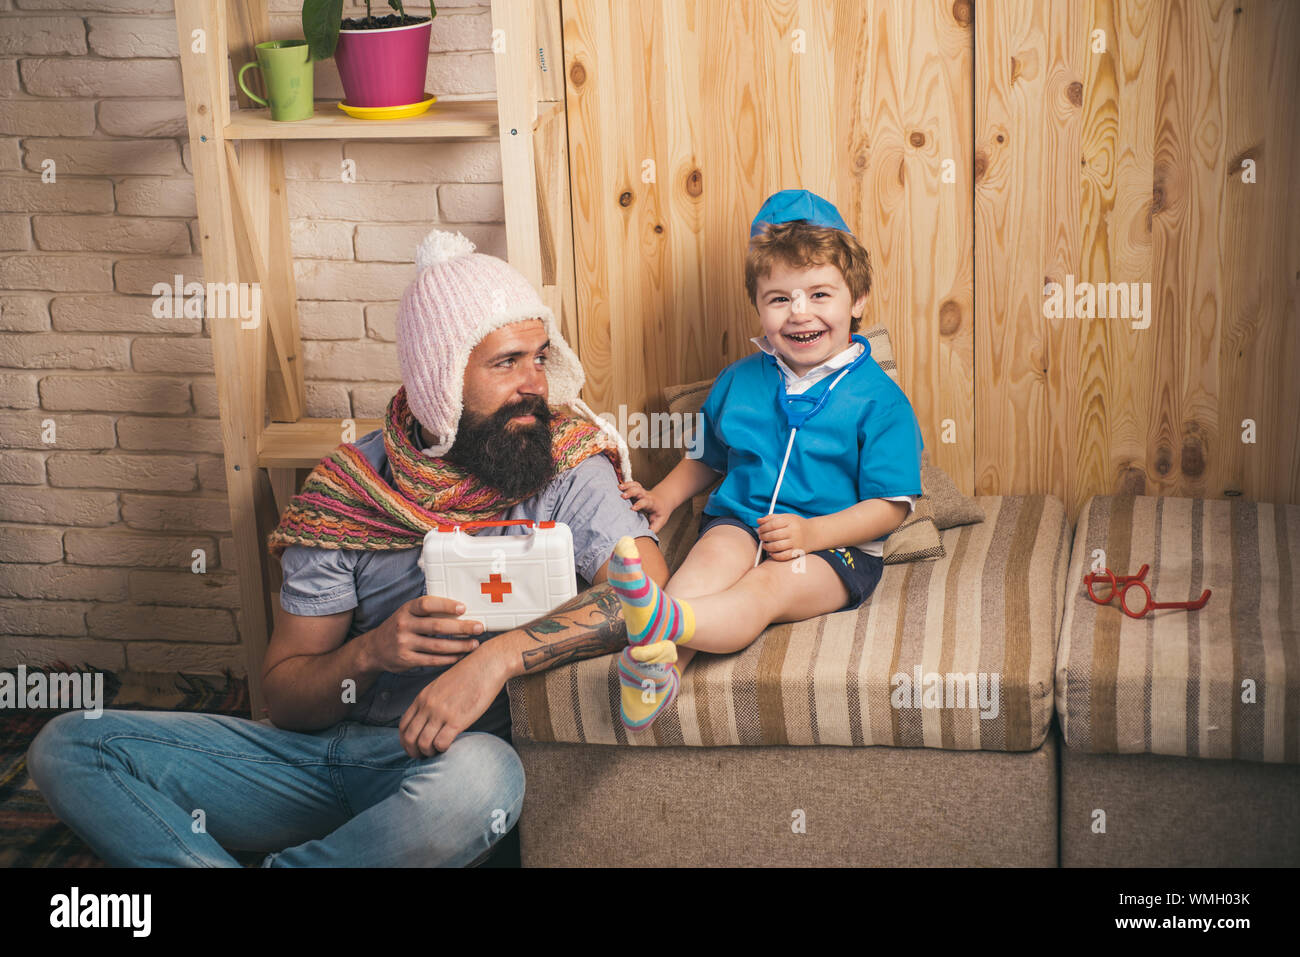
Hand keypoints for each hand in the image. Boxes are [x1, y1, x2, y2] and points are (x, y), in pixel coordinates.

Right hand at [362, 594, 484, 674]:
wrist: (374, 649)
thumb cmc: (399, 626)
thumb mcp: (407, 613)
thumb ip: (427, 611)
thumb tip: (459, 607)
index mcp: (406, 610)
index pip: (427, 604)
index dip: (446, 605)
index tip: (463, 607)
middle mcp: (404, 625)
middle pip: (437, 626)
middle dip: (461, 627)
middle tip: (479, 628)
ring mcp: (404, 644)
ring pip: (437, 646)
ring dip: (459, 645)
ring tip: (474, 644)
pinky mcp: (407, 660)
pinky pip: (432, 660)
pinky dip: (449, 658)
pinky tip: (460, 655)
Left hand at [398, 648, 505, 756]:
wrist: (486, 664)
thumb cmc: (468, 674)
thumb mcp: (441, 685)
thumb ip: (431, 701)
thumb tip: (428, 718)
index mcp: (422, 697)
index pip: (403, 725)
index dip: (405, 741)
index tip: (413, 747)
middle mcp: (428, 706)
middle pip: (409, 738)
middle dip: (413, 751)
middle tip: (423, 756)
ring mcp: (441, 713)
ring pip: (423, 743)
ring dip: (428, 753)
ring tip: (437, 752)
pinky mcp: (457, 720)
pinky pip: (441, 743)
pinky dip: (442, 749)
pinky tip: (450, 746)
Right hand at [619, 480, 670, 532]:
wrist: (664, 500)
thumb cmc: (661, 512)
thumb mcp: (660, 522)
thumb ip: (653, 529)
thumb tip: (644, 537)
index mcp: (652, 504)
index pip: (646, 502)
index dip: (639, 504)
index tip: (632, 508)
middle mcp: (647, 496)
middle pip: (640, 491)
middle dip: (631, 492)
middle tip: (622, 496)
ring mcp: (642, 492)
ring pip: (636, 486)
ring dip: (627, 486)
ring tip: (619, 488)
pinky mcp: (638, 490)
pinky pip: (633, 484)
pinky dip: (626, 484)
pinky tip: (619, 486)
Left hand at [756, 513, 810, 560]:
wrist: (814, 533)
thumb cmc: (797, 525)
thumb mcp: (787, 517)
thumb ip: (772, 518)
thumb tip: (758, 520)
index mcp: (790, 521)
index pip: (773, 524)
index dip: (763, 527)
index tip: (760, 529)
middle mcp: (794, 532)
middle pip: (773, 535)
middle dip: (764, 536)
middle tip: (761, 536)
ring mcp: (796, 543)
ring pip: (777, 546)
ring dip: (767, 546)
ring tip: (765, 544)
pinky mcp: (797, 552)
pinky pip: (783, 556)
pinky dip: (775, 555)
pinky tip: (771, 552)